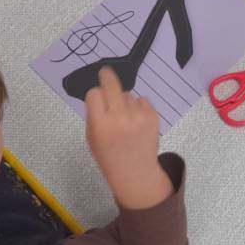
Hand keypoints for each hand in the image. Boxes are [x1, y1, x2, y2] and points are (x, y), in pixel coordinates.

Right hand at [85, 67, 172, 209]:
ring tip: (126, 119)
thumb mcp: (91, 138)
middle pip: (111, 85)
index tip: (96, 95)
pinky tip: (137, 121)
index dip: (94, 94)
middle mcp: (119, 118)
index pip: (94, 93)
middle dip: (107, 76)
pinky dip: (139, 106)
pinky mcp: (152, 117)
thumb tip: (97, 92)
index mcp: (100, 125)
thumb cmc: (109, 155)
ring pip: (128, 94)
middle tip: (106, 72)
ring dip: (125, 101)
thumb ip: (93, 115)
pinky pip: (142, 100)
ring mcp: (138, 117)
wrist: (135, 172)